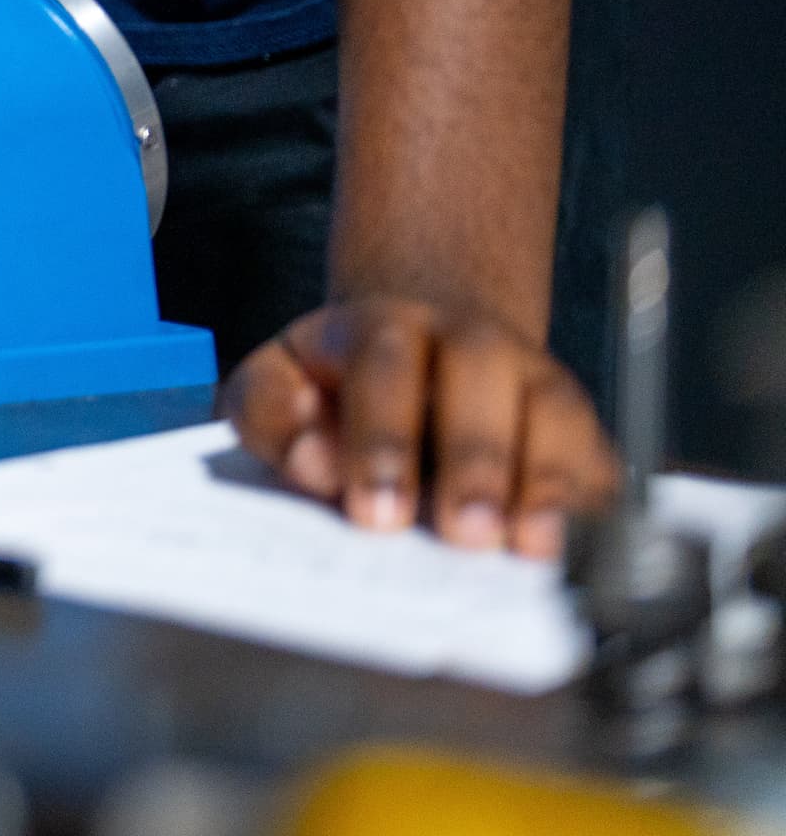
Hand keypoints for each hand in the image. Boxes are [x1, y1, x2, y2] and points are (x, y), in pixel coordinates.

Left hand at [225, 295, 613, 552]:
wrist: (421, 353)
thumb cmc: (337, 386)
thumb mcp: (278, 383)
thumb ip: (272, 413)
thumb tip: (311, 458)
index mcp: (377, 326)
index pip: (382, 364)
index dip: (382, 439)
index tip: (376, 513)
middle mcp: (463, 339)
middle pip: (479, 372)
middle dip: (473, 457)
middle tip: (461, 534)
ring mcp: (529, 376)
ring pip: (552, 408)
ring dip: (544, 480)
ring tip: (528, 546)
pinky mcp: (577, 425)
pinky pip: (599, 454)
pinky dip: (590, 501)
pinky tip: (572, 545)